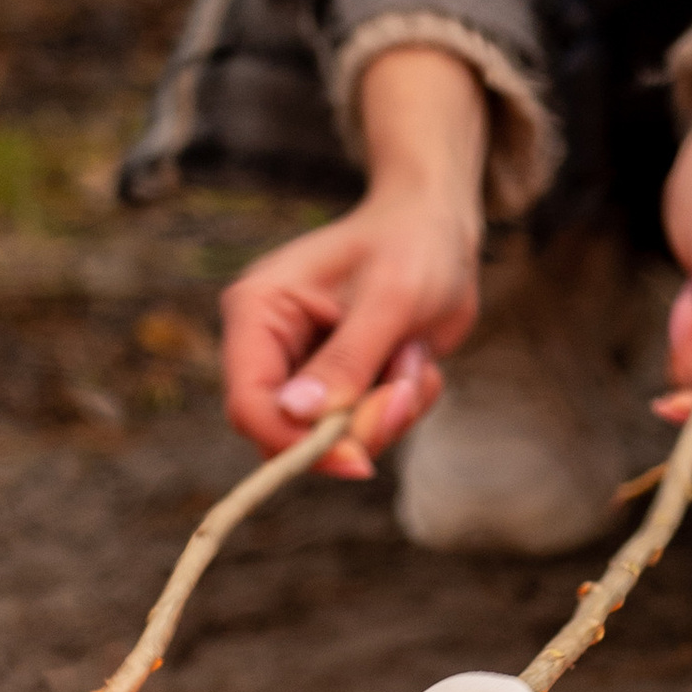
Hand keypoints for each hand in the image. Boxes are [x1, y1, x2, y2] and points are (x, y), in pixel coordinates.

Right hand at [221, 48, 487, 469]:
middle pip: (289, 433)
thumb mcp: (389, 298)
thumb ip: (347, 358)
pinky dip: (401, 406)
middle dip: (357, 425)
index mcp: (258, 310)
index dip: (292, 443)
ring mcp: (305, 368)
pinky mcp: (340, 384)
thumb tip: (298, 414)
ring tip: (414, 356)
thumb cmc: (413, 244)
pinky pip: (365, 428)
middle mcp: (271, 345)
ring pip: (332, 438)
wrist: (441, 229)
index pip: (249, 402)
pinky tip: (415, 358)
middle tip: (407, 391)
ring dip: (387, 411)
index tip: (355, 461)